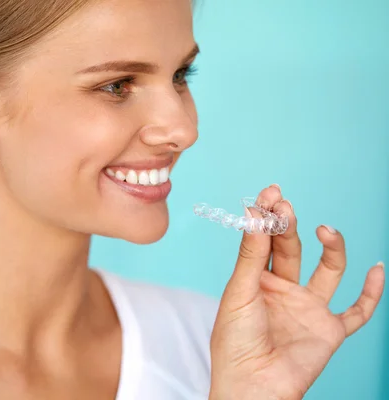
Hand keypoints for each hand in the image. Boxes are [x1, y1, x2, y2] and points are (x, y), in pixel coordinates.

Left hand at [208, 185, 384, 399]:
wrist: (250, 386)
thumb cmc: (234, 341)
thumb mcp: (239, 292)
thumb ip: (251, 255)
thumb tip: (255, 213)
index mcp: (255, 281)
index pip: (264, 240)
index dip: (268, 217)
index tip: (270, 193)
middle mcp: (283, 290)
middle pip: (290, 249)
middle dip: (288, 225)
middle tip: (284, 206)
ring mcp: (308, 308)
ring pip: (327, 271)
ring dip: (330, 248)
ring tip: (322, 228)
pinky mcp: (329, 330)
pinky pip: (357, 311)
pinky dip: (372, 293)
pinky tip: (378, 269)